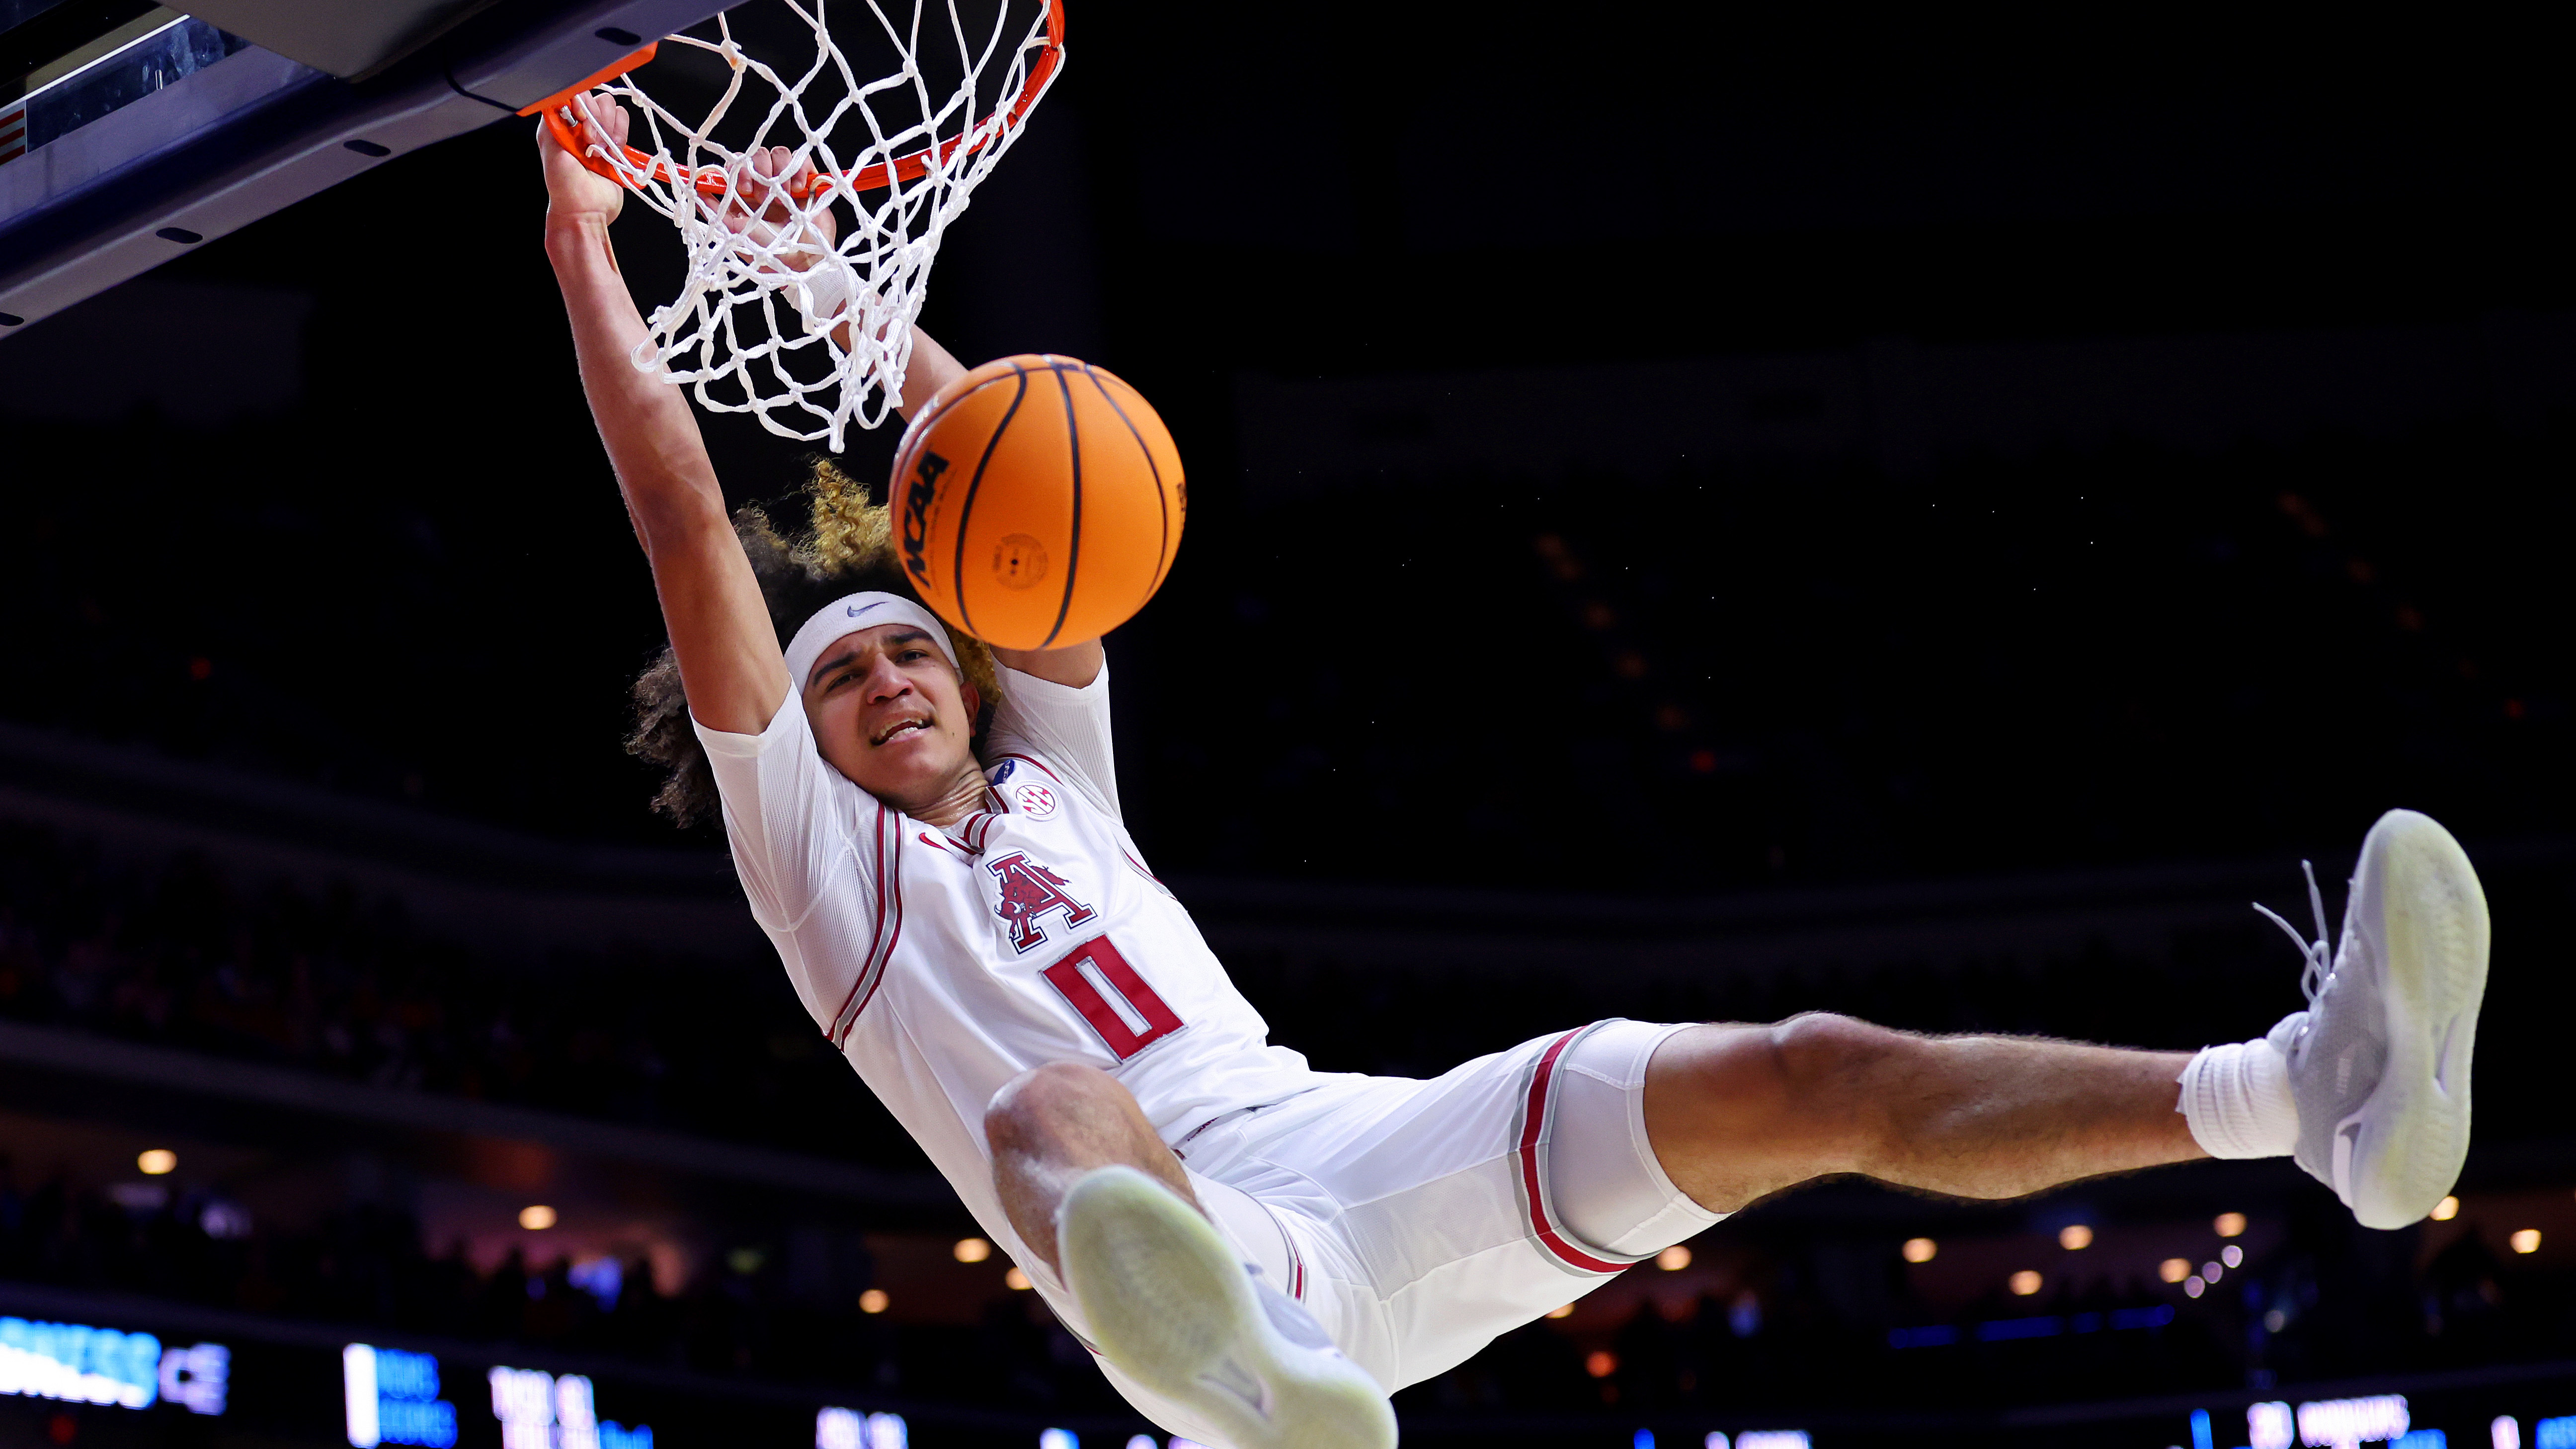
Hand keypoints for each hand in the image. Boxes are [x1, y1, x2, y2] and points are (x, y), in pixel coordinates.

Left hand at [537, 91, 629, 224]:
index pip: (573, 93)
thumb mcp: (551, 148)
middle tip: (591, 143)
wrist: (586, 210)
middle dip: (597, 119)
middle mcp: (579, 125)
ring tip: (603, 150)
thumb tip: (560, 96)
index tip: (582, 118)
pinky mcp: (615, 143)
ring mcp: (598, 133)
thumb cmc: (564, 185)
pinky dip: (622, 134)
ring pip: (612, 108)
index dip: (581, 101)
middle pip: (596, 98)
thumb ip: (554, 119)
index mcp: (560, 123)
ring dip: (611, 128)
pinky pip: (624, 123)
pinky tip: (614, 151)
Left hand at [715, 146, 837, 272]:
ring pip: (777, 154)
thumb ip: (717, 212)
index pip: (737, 166)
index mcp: (746, 193)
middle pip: (756, 155)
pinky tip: (797, 190)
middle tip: (762, 197)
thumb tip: (697, 192)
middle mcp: (765, 184)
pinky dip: (798, 170)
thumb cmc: (768, 251)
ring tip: (783, 198)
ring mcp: (786, 181)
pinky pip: (801, 160)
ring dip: (778, 172)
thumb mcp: (736, 232)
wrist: (801, 262)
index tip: (743, 189)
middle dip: (758, 171)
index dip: (737, 170)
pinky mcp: (806, 181)